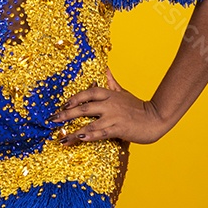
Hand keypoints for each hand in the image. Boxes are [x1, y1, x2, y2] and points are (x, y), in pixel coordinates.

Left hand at [50, 67, 166, 144]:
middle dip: (66, 114)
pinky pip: (101, 133)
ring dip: (73, 131)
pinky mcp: (118, 129)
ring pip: (89, 123)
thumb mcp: (123, 92)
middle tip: (52, 120)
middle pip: (84, 107)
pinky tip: (79, 139)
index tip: (63, 104)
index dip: (75, 98)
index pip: (89, 93)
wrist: (156, 118)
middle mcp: (109, 104)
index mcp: (110, 94)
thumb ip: (112, 82)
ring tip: (61, 138)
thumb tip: (105, 69)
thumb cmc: (138, 106)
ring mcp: (113, 117)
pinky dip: (89, 136)